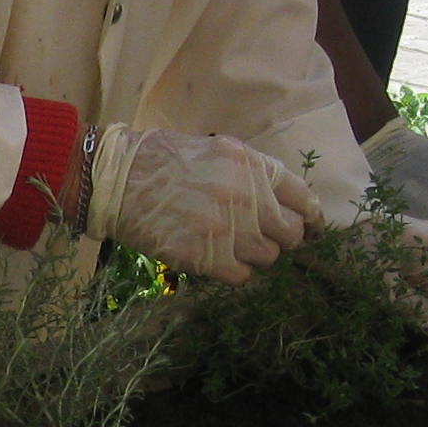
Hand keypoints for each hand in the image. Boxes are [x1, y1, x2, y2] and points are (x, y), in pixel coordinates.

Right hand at [84, 125, 311, 281]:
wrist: (116, 179)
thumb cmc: (162, 159)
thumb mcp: (216, 151)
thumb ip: (252, 173)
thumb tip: (282, 203)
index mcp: (252, 165)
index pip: (303, 198)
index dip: (311, 217)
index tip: (311, 227)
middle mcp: (246, 197)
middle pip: (291, 233)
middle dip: (281, 237)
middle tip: (263, 237)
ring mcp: (227, 229)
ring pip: (268, 257)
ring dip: (254, 254)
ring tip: (230, 244)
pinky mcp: (206, 257)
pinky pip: (242, 275)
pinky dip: (234, 270)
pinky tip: (216, 258)